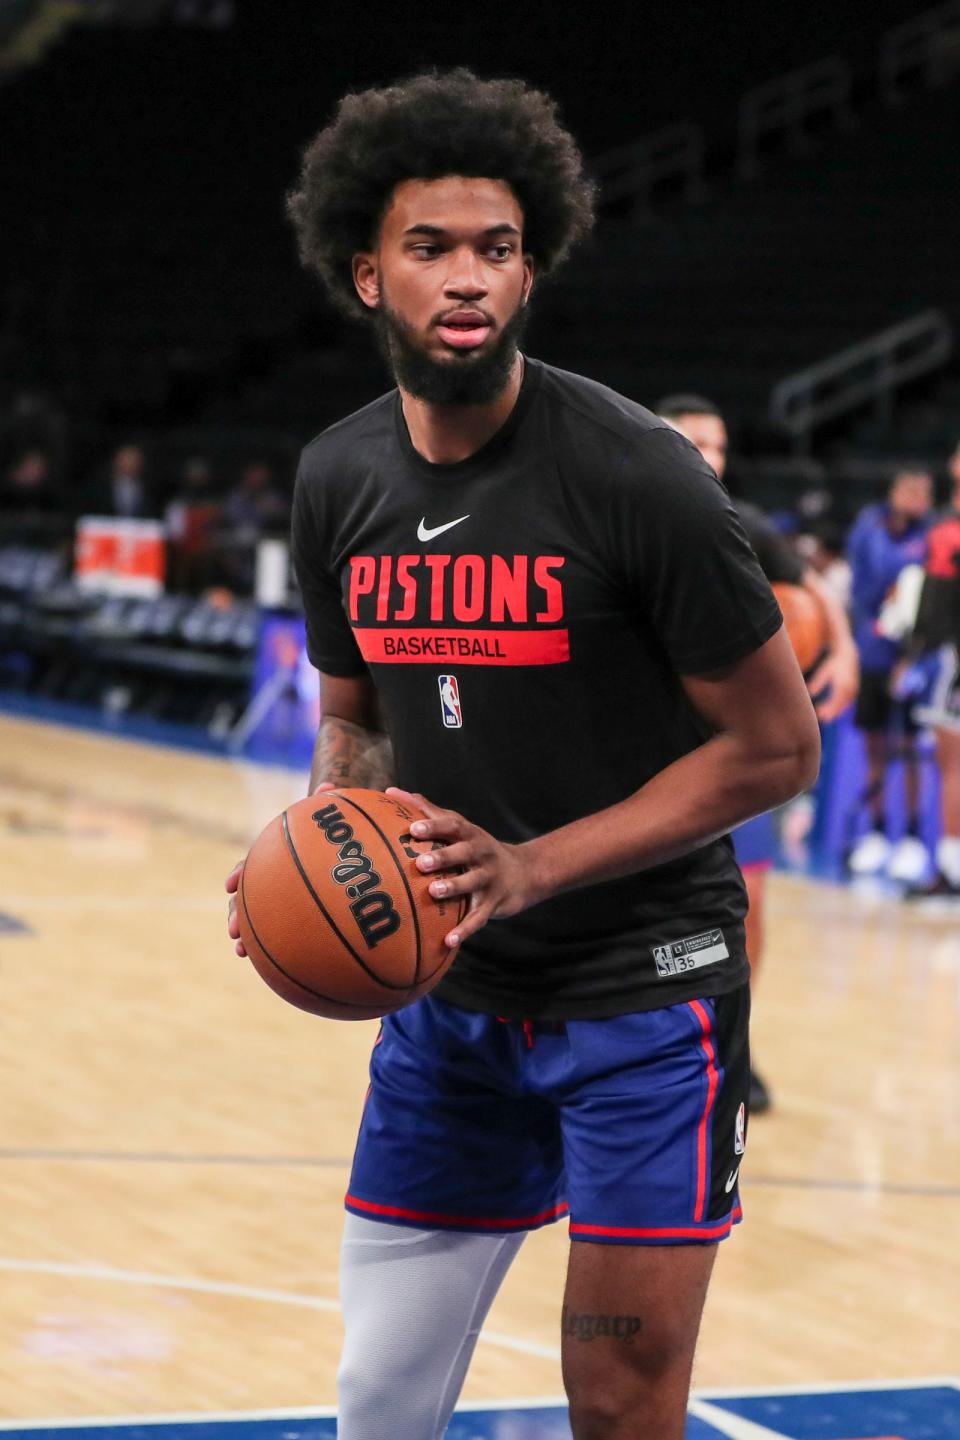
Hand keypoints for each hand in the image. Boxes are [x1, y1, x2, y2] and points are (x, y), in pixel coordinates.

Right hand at [225, 782, 339, 955]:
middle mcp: (278, 880)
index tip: (231, 884)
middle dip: (237, 913)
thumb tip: (331, 787)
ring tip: (242, 950)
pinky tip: (282, 969)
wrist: (352, 855)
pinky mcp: (302, 920)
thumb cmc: (345, 836)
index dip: (241, 873)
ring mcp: (288, 901)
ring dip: (248, 935)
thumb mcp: (343, 823)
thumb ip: (335, 806)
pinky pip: (288, 937)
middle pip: (250, 896)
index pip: (254, 863)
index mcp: (281, 857)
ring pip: (260, 919)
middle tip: (233, 929)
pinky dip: (280, 951)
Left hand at [385, 786, 540, 947]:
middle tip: (421, 862)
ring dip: (454, 887)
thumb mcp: (459, 827)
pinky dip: (465, 930)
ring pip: (472, 883)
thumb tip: (392, 792)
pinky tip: (449, 941)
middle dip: (443, 857)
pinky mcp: (494, 903)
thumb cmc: (477, 848)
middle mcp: (482, 854)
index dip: (434, 827)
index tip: (413, 829)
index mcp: (470, 834)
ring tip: (434, 892)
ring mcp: (489, 879)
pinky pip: (479, 918)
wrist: (524, 873)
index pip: (453, 826)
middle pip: (464, 853)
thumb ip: (427, 811)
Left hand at [806, 642, 858, 721]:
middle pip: (840, 706)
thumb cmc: (834, 663)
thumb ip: (818, 681)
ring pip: (844, 705)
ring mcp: (853, 690)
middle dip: (831, 713)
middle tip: (821, 719)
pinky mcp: (854, 690)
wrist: (849, 655)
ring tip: (824, 716)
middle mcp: (850, 689)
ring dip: (835, 712)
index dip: (827, 709)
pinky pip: (847, 702)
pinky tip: (832, 710)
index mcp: (842, 684)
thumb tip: (810, 692)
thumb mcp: (825, 671)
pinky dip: (840, 707)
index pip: (834, 702)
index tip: (819, 714)